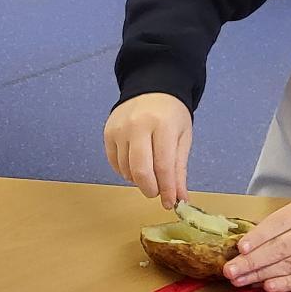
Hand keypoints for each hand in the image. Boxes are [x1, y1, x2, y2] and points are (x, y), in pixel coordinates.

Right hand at [103, 93, 192, 208]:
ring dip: (138, 180)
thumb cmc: (171, 115)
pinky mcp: (107, 132)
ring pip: (126, 169)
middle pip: (140, 170)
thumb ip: (179, 170)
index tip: (170, 203)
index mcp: (162, 125)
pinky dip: (126, 171)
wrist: (151, 88)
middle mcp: (137, 126)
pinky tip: (135, 165)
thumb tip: (180, 199)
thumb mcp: (183, 139)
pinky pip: (114, 163)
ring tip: (148, 173)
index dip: (167, 189)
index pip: (163, 166)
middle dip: (150, 189)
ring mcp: (119, 129)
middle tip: (156, 193)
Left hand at [224, 189, 290, 291]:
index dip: (257, 237)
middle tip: (230, 271)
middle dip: (252, 261)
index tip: (239, 248)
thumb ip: (285, 219)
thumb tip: (256, 238)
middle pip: (279, 248)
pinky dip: (287, 283)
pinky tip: (268, 286)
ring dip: (262, 274)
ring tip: (241, 280)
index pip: (277, 224)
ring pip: (289, 266)